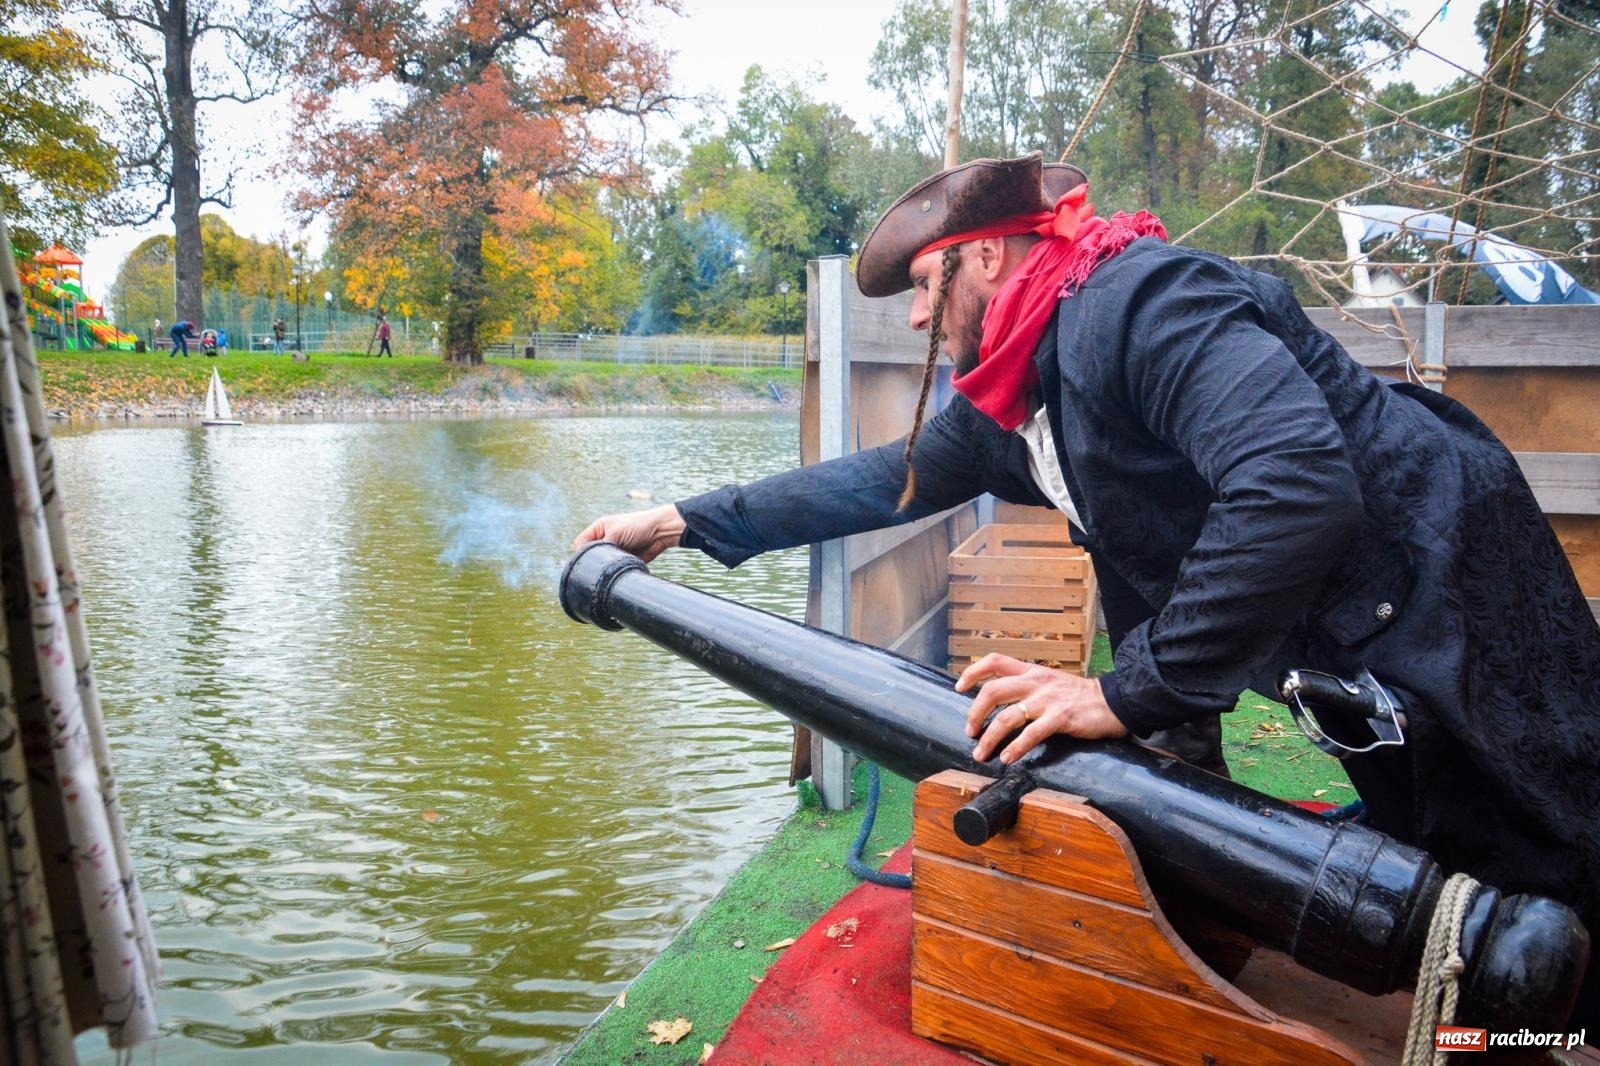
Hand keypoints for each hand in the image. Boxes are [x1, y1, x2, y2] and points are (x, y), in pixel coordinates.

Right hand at [570, 503, 686, 562]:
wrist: (661, 532)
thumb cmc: (638, 525)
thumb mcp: (616, 532)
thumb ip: (602, 545)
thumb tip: (592, 560)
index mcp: (599, 529)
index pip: (581, 543)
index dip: (580, 552)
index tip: (585, 561)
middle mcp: (604, 540)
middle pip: (591, 555)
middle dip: (593, 562)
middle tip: (597, 568)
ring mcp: (614, 551)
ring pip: (602, 564)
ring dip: (605, 567)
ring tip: (609, 568)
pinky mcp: (623, 561)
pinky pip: (614, 569)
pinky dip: (614, 572)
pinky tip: (616, 572)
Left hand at [955, 653, 1127, 764]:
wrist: (1114, 702)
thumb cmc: (1080, 697)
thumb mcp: (1050, 683)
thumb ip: (1028, 688)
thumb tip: (1003, 705)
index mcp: (1031, 672)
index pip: (995, 661)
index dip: (973, 672)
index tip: (959, 687)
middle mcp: (1036, 682)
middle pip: (993, 690)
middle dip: (975, 713)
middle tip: (969, 731)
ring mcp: (1047, 700)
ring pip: (1007, 717)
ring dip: (990, 738)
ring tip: (982, 753)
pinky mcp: (1060, 718)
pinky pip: (1031, 734)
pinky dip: (1016, 748)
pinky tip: (1008, 759)